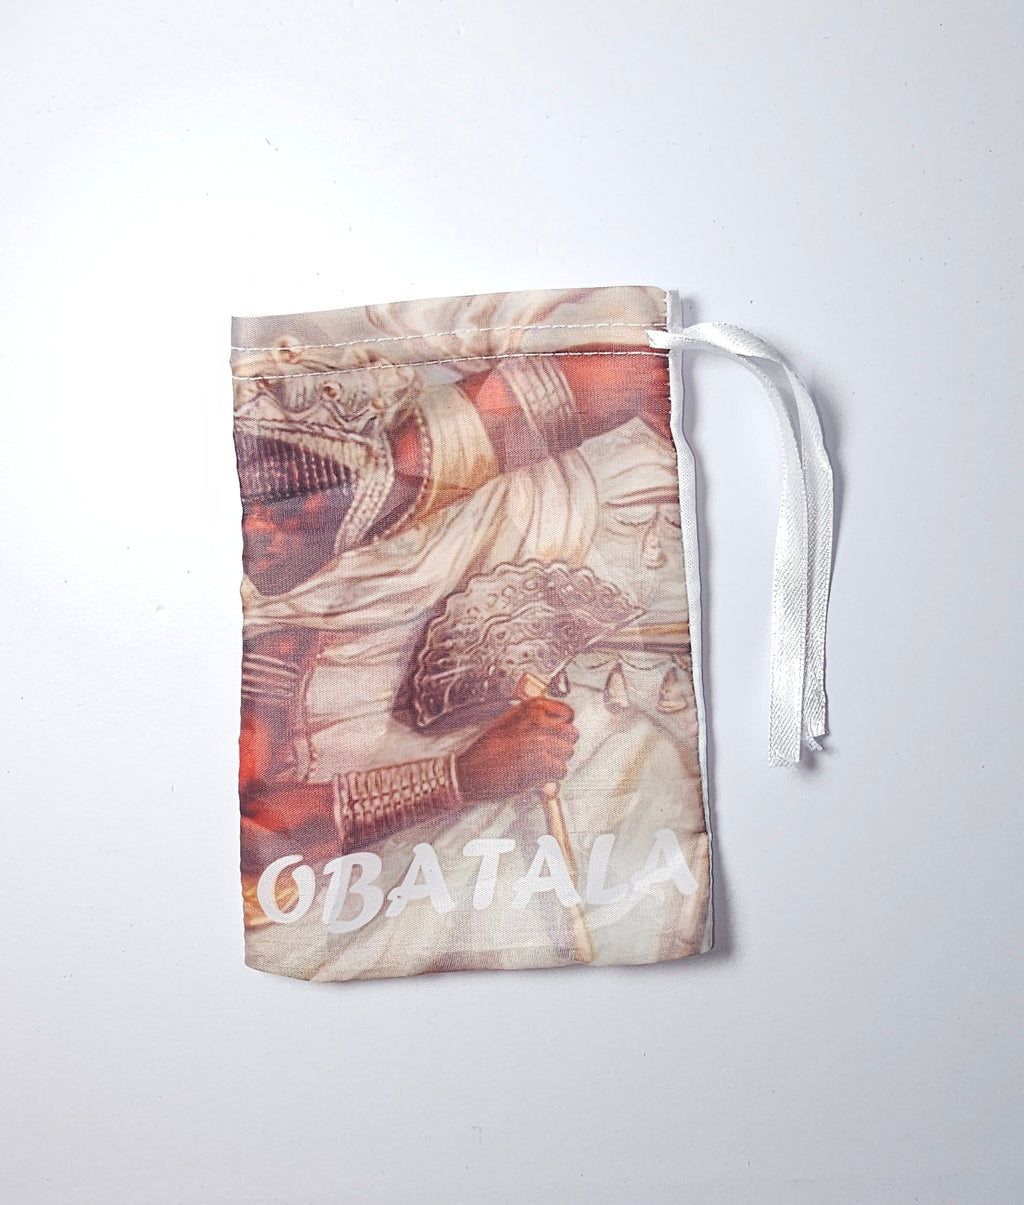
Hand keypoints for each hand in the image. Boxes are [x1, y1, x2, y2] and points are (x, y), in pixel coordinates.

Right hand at [455, 697, 578, 803]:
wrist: (467, 774)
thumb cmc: (483, 755)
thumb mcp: (506, 727)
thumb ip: (532, 728)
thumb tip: (555, 737)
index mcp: (526, 710)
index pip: (565, 712)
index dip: (564, 726)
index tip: (558, 735)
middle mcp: (535, 722)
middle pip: (572, 733)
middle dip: (563, 746)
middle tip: (549, 755)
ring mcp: (539, 741)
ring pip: (568, 753)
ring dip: (557, 763)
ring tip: (538, 768)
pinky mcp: (540, 762)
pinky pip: (561, 770)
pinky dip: (552, 778)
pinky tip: (537, 778)